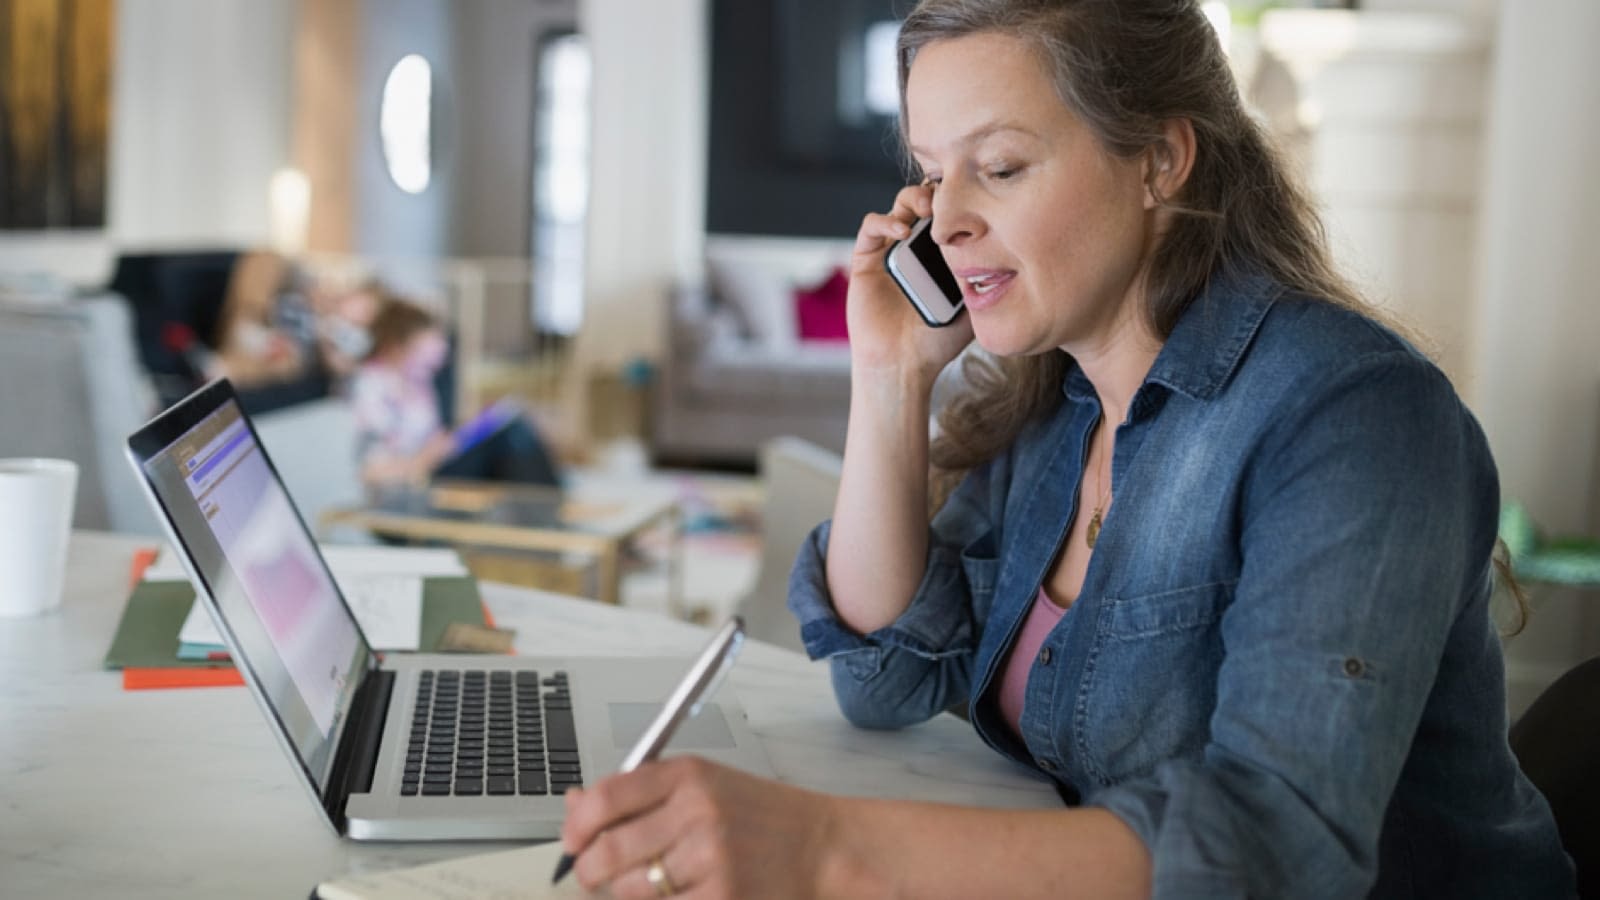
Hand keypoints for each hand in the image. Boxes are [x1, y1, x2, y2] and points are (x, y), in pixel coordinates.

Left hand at [561, 756, 836, 898]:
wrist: (825, 849)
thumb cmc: (764, 818)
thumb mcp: (704, 786)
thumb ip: (640, 794)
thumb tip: (573, 804)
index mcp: (688, 775)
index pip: (605, 797)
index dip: (576, 825)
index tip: (573, 840)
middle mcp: (698, 812)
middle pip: (608, 850)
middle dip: (590, 870)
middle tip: (594, 874)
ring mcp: (710, 859)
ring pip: (630, 891)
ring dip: (628, 895)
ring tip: (651, 885)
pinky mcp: (721, 899)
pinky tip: (676, 896)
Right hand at [846, 184, 973, 385]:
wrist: (904, 364)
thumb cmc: (938, 340)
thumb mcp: (974, 304)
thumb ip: (987, 278)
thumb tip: (1016, 253)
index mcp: (940, 254)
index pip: (949, 215)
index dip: (959, 202)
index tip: (975, 199)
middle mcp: (915, 248)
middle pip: (924, 202)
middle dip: (937, 194)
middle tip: (950, 197)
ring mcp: (890, 251)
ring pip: (898, 207)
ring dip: (912, 198)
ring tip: (928, 207)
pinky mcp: (866, 259)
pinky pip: (871, 227)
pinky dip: (885, 221)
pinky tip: (903, 232)